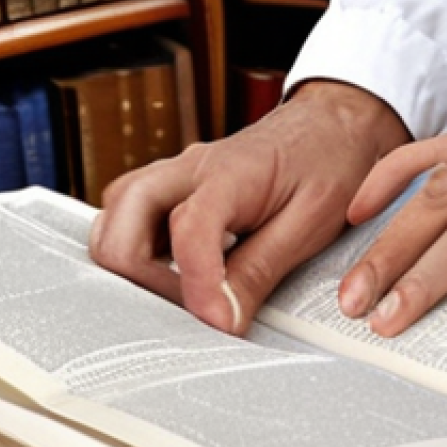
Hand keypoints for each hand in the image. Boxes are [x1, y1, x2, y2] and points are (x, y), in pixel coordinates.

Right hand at [90, 81, 409, 333]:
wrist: (332, 123)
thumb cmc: (328, 164)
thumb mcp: (311, 224)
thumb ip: (259, 271)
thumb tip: (221, 322)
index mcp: (228, 174)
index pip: (188, 229)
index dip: (197, 286)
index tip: (218, 324)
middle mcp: (186, 170)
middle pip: (120, 221)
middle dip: (138, 277)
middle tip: (183, 312)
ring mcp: (173, 177)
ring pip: (114, 218)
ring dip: (132, 264)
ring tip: (178, 296)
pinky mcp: (172, 189)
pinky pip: (130, 218)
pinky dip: (138, 253)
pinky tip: (174, 277)